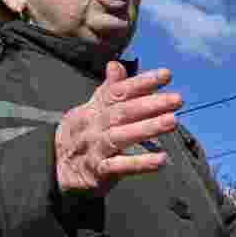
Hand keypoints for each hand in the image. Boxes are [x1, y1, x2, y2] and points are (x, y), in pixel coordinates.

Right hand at [55, 61, 182, 196]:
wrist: (57, 171)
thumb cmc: (84, 136)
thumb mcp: (91, 110)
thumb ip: (108, 90)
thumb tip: (116, 64)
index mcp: (93, 108)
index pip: (118, 92)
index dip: (141, 82)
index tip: (167, 75)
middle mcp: (92, 125)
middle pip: (122, 112)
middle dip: (151, 104)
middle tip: (177, 99)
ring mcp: (94, 148)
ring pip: (120, 136)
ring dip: (147, 128)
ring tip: (172, 121)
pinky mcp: (97, 171)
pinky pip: (119, 167)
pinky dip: (140, 163)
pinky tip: (161, 160)